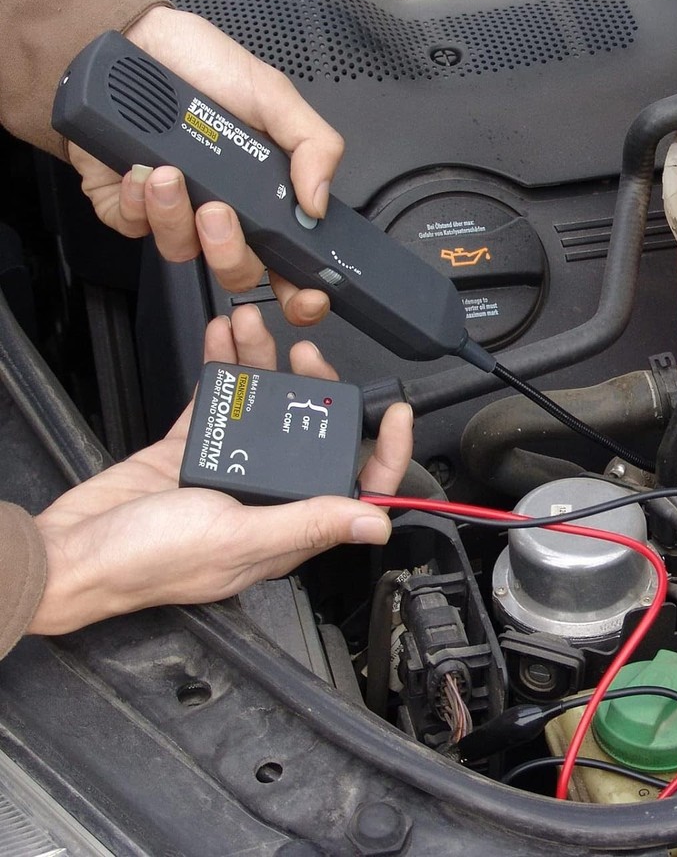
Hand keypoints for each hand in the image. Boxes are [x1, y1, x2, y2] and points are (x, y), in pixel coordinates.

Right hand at [28, 306, 412, 635]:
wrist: (70, 553)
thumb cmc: (146, 562)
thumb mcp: (237, 538)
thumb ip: (307, 523)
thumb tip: (374, 524)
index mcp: (288, 525)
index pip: (356, 490)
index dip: (384, 453)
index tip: (395, 414)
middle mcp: (265, 496)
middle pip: (311, 434)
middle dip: (314, 386)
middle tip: (306, 353)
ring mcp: (229, 469)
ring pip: (263, 408)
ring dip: (262, 363)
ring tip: (254, 325)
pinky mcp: (191, 448)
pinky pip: (218, 401)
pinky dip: (222, 366)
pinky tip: (222, 338)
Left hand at [66, 7, 338, 325]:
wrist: (131, 42)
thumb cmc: (202, 65)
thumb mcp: (273, 95)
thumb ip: (312, 145)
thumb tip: (320, 204)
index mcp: (264, 197)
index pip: (290, 262)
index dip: (300, 290)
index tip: (305, 294)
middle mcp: (223, 213)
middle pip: (236, 271)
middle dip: (228, 250)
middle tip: (219, 210)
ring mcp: (175, 214)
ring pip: (182, 252)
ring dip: (175, 216)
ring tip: (168, 172)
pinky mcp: (128, 207)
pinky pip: (134, 229)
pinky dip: (134, 202)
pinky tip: (138, 168)